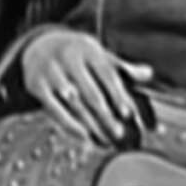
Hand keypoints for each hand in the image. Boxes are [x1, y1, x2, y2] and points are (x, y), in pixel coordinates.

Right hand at [22, 28, 153, 144]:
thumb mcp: (99, 55)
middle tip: (120, 134)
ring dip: (90, 124)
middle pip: (90, 92)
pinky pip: (53, 109)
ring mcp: (51, 71)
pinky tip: (84, 136)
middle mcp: (68, 58)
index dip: (118, 95)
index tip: (128, 114)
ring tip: (105, 140)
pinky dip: (69, 124)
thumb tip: (149, 74)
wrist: (39, 45)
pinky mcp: (36, 85)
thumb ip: (123, 68)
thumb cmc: (78, 55)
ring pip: (73, 103)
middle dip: (106, 115)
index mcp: (89, 49)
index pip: (106, 74)